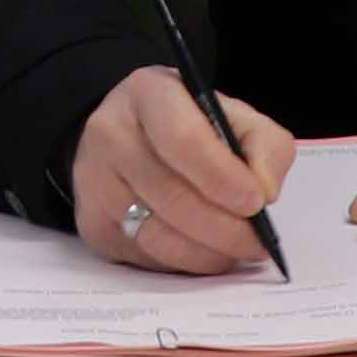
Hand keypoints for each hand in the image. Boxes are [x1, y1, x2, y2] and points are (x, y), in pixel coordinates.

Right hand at [69, 64, 302, 275]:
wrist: (131, 136)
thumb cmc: (189, 125)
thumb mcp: (233, 115)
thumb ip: (264, 145)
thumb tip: (265, 190)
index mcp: (148, 93)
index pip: (182, 139)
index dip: (222, 177)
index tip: (257, 202)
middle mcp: (109, 133)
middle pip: (170, 195)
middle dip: (223, 228)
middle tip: (256, 242)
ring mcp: (93, 181)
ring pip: (156, 235)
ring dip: (206, 253)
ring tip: (236, 251)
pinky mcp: (91, 222)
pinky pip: (143, 257)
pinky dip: (182, 263)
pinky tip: (203, 252)